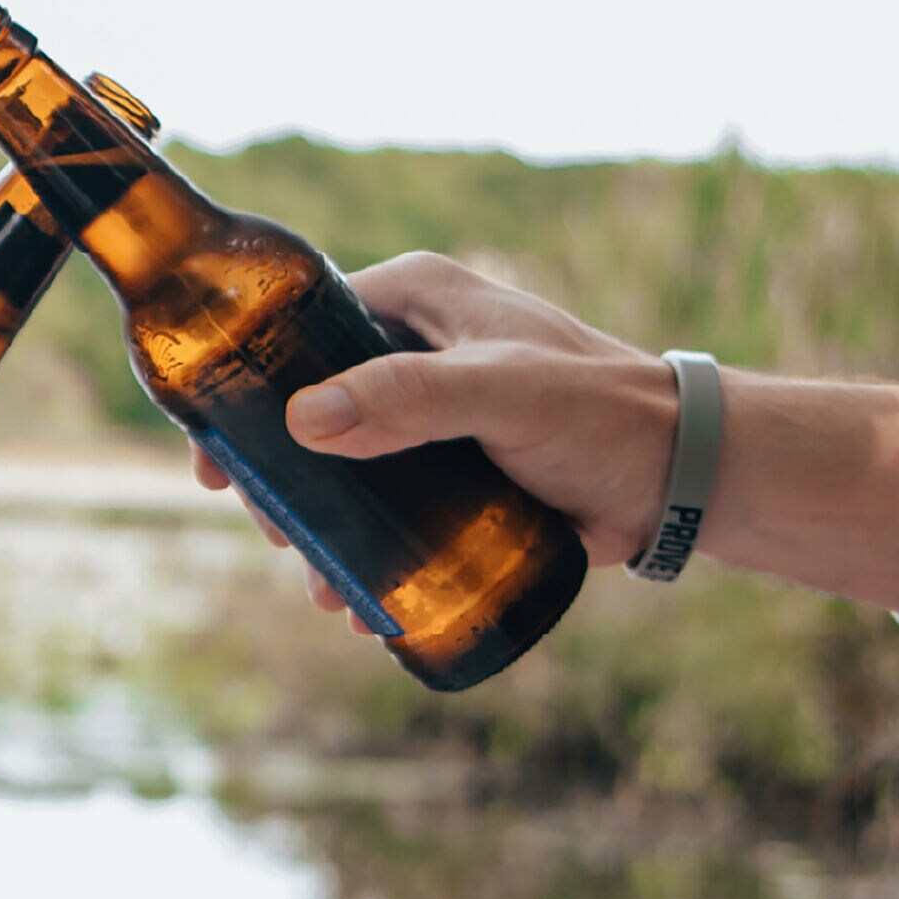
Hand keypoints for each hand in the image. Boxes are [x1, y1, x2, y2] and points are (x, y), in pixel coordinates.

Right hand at [191, 254, 682, 622]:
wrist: (680, 480)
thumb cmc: (604, 416)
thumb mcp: (504, 395)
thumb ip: (411, 397)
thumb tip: (306, 422)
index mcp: (417, 298)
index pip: (301, 333)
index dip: (249, 395)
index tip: (219, 464)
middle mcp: (416, 349)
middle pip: (312, 410)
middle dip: (284, 482)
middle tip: (279, 537)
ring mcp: (431, 415)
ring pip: (344, 468)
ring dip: (320, 530)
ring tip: (321, 585)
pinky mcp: (451, 472)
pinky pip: (385, 508)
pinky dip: (363, 554)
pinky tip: (356, 600)